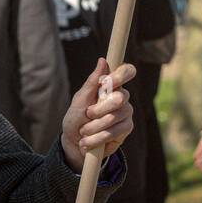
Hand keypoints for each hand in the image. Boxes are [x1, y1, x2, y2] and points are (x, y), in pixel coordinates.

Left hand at [61, 58, 134, 172]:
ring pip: (114, 117)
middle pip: (120, 97)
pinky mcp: (127, 128)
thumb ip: (92, 82)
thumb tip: (102, 60)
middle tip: (87, 114)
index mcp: (111, 85)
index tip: (108, 83)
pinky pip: (114, 132)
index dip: (120, 75)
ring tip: (83, 132)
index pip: (127, 72)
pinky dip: (97, 138)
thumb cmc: (76, 117)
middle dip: (98, 109)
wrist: (75, 142)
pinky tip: (87, 142)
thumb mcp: (80, 99)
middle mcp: (122, 96)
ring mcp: (126, 112)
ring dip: (93, 127)